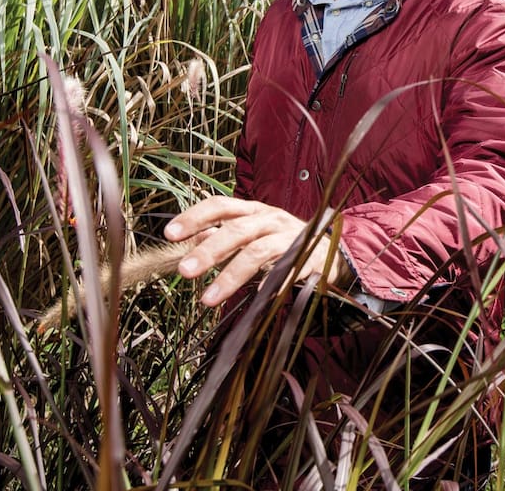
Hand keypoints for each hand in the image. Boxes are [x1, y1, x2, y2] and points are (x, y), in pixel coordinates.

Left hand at [163, 196, 345, 306]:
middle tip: (185, 271)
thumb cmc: (285, 241)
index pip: (221, 205)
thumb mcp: (254, 232)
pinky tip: (257, 297)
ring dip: (230, 275)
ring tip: (208, 299)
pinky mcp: (308, 258)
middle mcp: (271, 219)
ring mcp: (290, 238)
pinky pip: (287, 271)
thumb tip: (191, 238)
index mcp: (254, 211)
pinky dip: (271, 284)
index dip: (195, 217)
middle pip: (236, 230)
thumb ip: (225, 234)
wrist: (333, 250)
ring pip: (257, 252)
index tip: (171, 234)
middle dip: (208, 250)